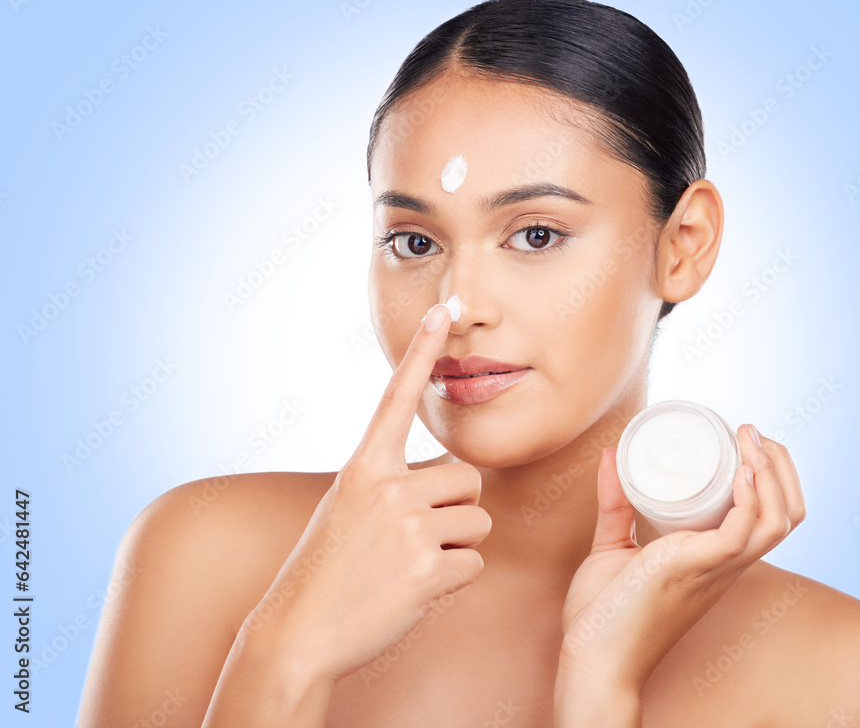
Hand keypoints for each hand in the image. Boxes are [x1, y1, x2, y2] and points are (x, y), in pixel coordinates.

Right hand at [243, 303, 491, 683]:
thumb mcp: (347, 506)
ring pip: (477, 522)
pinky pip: (474, 563)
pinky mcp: (426, 570)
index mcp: (364, 466)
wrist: (299, 632)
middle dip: (456, 508)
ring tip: (409, 563)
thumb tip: (452, 475)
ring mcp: (407, 529)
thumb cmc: (327, 567)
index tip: (442, 310)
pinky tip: (415, 589)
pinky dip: (453, 579)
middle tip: (415, 536)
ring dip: (456, 544)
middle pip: (469, 479)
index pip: (397, 398)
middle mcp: (387, 488)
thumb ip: (393, 481)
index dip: (421, 352)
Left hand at [556, 425, 805, 695]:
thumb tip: (613, 455)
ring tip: (751, 440)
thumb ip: (615, 503)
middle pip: (788, 515)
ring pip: (777, 520)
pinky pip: (741, 533)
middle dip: (782, 467)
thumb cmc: (604, 614)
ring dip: (771, 473)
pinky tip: (741, 472)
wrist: (592, 658)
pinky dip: (750, 498)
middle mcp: (725, 565)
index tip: (747, 440)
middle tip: (752, 432)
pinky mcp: (695, 569)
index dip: (773, 477)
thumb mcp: (613, 545)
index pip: (772, 518)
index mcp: (716, 561)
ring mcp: (714, 568)